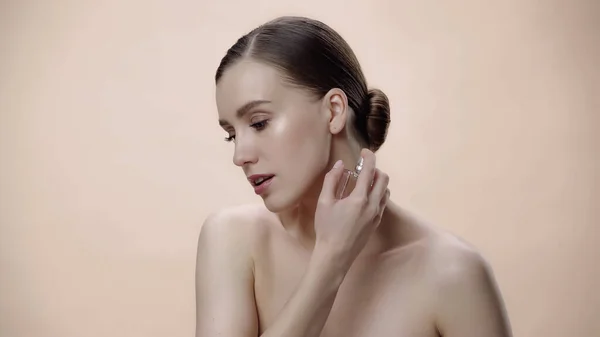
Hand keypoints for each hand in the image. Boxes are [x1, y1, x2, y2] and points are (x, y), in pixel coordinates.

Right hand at [313, 148, 389, 269]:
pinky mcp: (376, 223)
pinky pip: (383, 202)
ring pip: (386, 191)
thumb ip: (332, 180)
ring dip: (378, 182)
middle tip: (363, 168)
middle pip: (384, 179)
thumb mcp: (324, 202)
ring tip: (364, 182)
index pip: (369, 171)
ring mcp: (377, 215)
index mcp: (359, 198)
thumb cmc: (327, 228)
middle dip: (375, 169)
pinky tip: (365, 197)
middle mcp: (372, 205)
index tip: (364, 152)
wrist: (335, 255)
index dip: (369, 157)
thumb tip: (340, 165)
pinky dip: (377, 194)